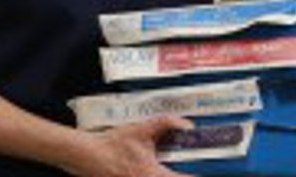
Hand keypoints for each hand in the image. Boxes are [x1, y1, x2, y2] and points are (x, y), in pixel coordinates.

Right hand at [69, 115, 194, 176]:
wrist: (87, 156)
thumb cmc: (112, 145)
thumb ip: (164, 124)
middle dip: (184, 174)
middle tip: (194, 168)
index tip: (208, 173)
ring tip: (178, 167)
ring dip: (171, 175)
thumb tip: (186, 124)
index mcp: (153, 175)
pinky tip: (158, 169)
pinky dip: (159, 174)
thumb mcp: (140, 130)